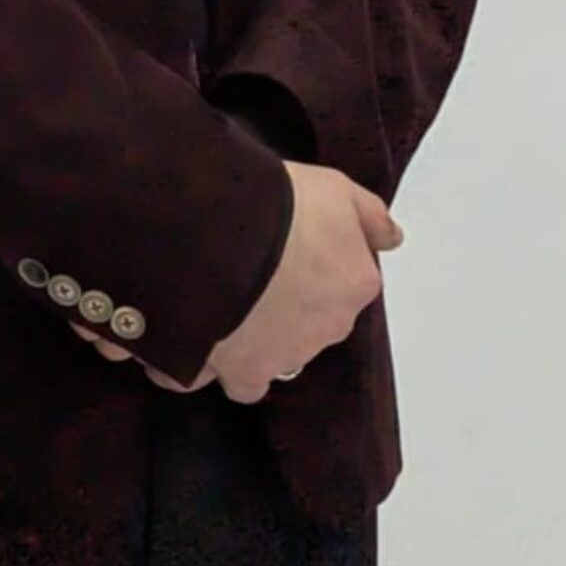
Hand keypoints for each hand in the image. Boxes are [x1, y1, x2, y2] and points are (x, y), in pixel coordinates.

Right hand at [64, 162, 401, 401]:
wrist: (226, 234)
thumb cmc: (286, 205)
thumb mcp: (337, 189)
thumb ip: (369, 217)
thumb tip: (393, 239)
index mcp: (350, 292)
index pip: (339, 293)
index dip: (309, 273)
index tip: (281, 253)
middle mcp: (317, 337)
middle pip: (297, 334)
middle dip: (273, 314)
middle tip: (242, 275)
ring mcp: (269, 362)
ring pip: (251, 367)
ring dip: (234, 345)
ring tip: (204, 307)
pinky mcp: (221, 375)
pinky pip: (198, 377)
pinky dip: (186, 360)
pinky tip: (172, 331)